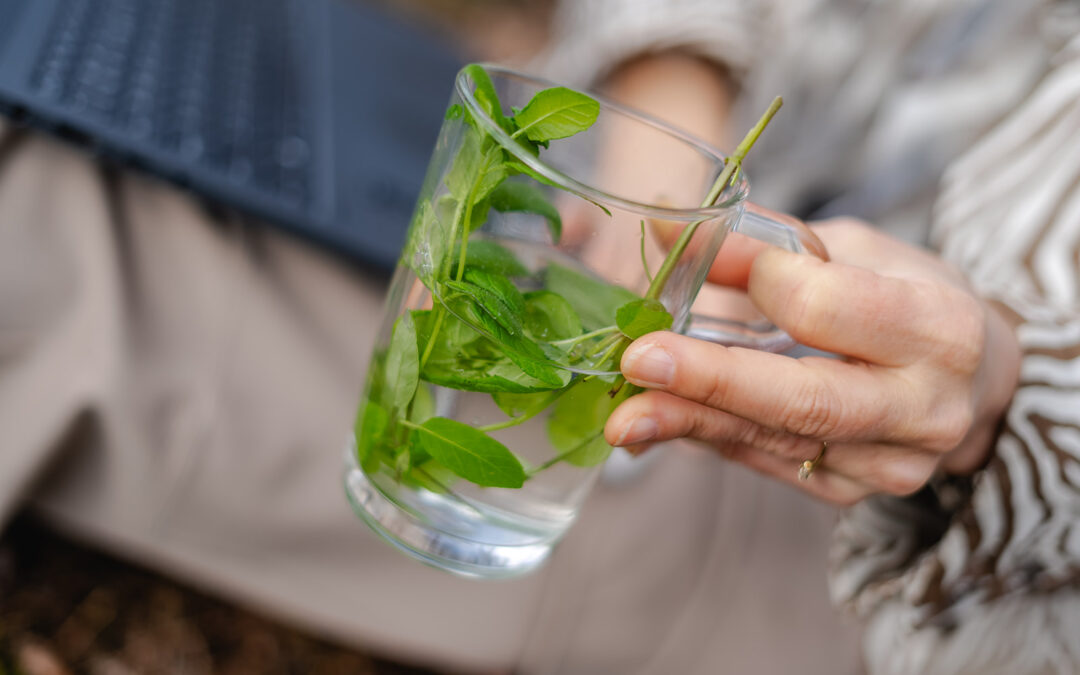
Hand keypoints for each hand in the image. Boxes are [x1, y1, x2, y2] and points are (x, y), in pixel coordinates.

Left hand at [604, 216, 1021, 504]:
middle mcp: (924, 411)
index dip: (760, 279)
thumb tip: (666, 224)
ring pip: (772, 440)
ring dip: (688, 421)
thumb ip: (769, 245)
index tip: (705, 253)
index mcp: (940, 330)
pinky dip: (706, 434)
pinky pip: (763, 461)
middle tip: (636, 360)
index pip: (830, 308)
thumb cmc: (904, 294)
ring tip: (622, 413)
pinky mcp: (848, 493)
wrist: (965, 379)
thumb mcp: (854, 250)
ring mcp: (888, 465)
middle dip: (710, 380)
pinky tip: (656, 420)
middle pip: (803, 400)